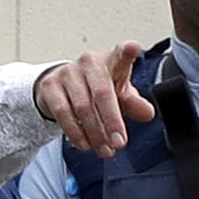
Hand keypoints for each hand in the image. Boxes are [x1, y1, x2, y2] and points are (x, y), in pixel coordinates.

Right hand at [36, 42, 155, 155]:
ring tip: (104, 150)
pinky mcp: (51, 86)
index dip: (128, 50)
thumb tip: (148, 113)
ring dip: (95, 134)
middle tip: (119, 143)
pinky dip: (76, 133)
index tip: (134, 48)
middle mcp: (90, 62)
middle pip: (102, 93)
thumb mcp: (120, 94)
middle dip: (112, 121)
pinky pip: (63, 113)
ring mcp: (68, 73)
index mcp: (112, 61)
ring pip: (82, 107)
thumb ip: (134, 104)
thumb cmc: (98, 88)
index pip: (122, 53)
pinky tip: (85, 144)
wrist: (63, 87)